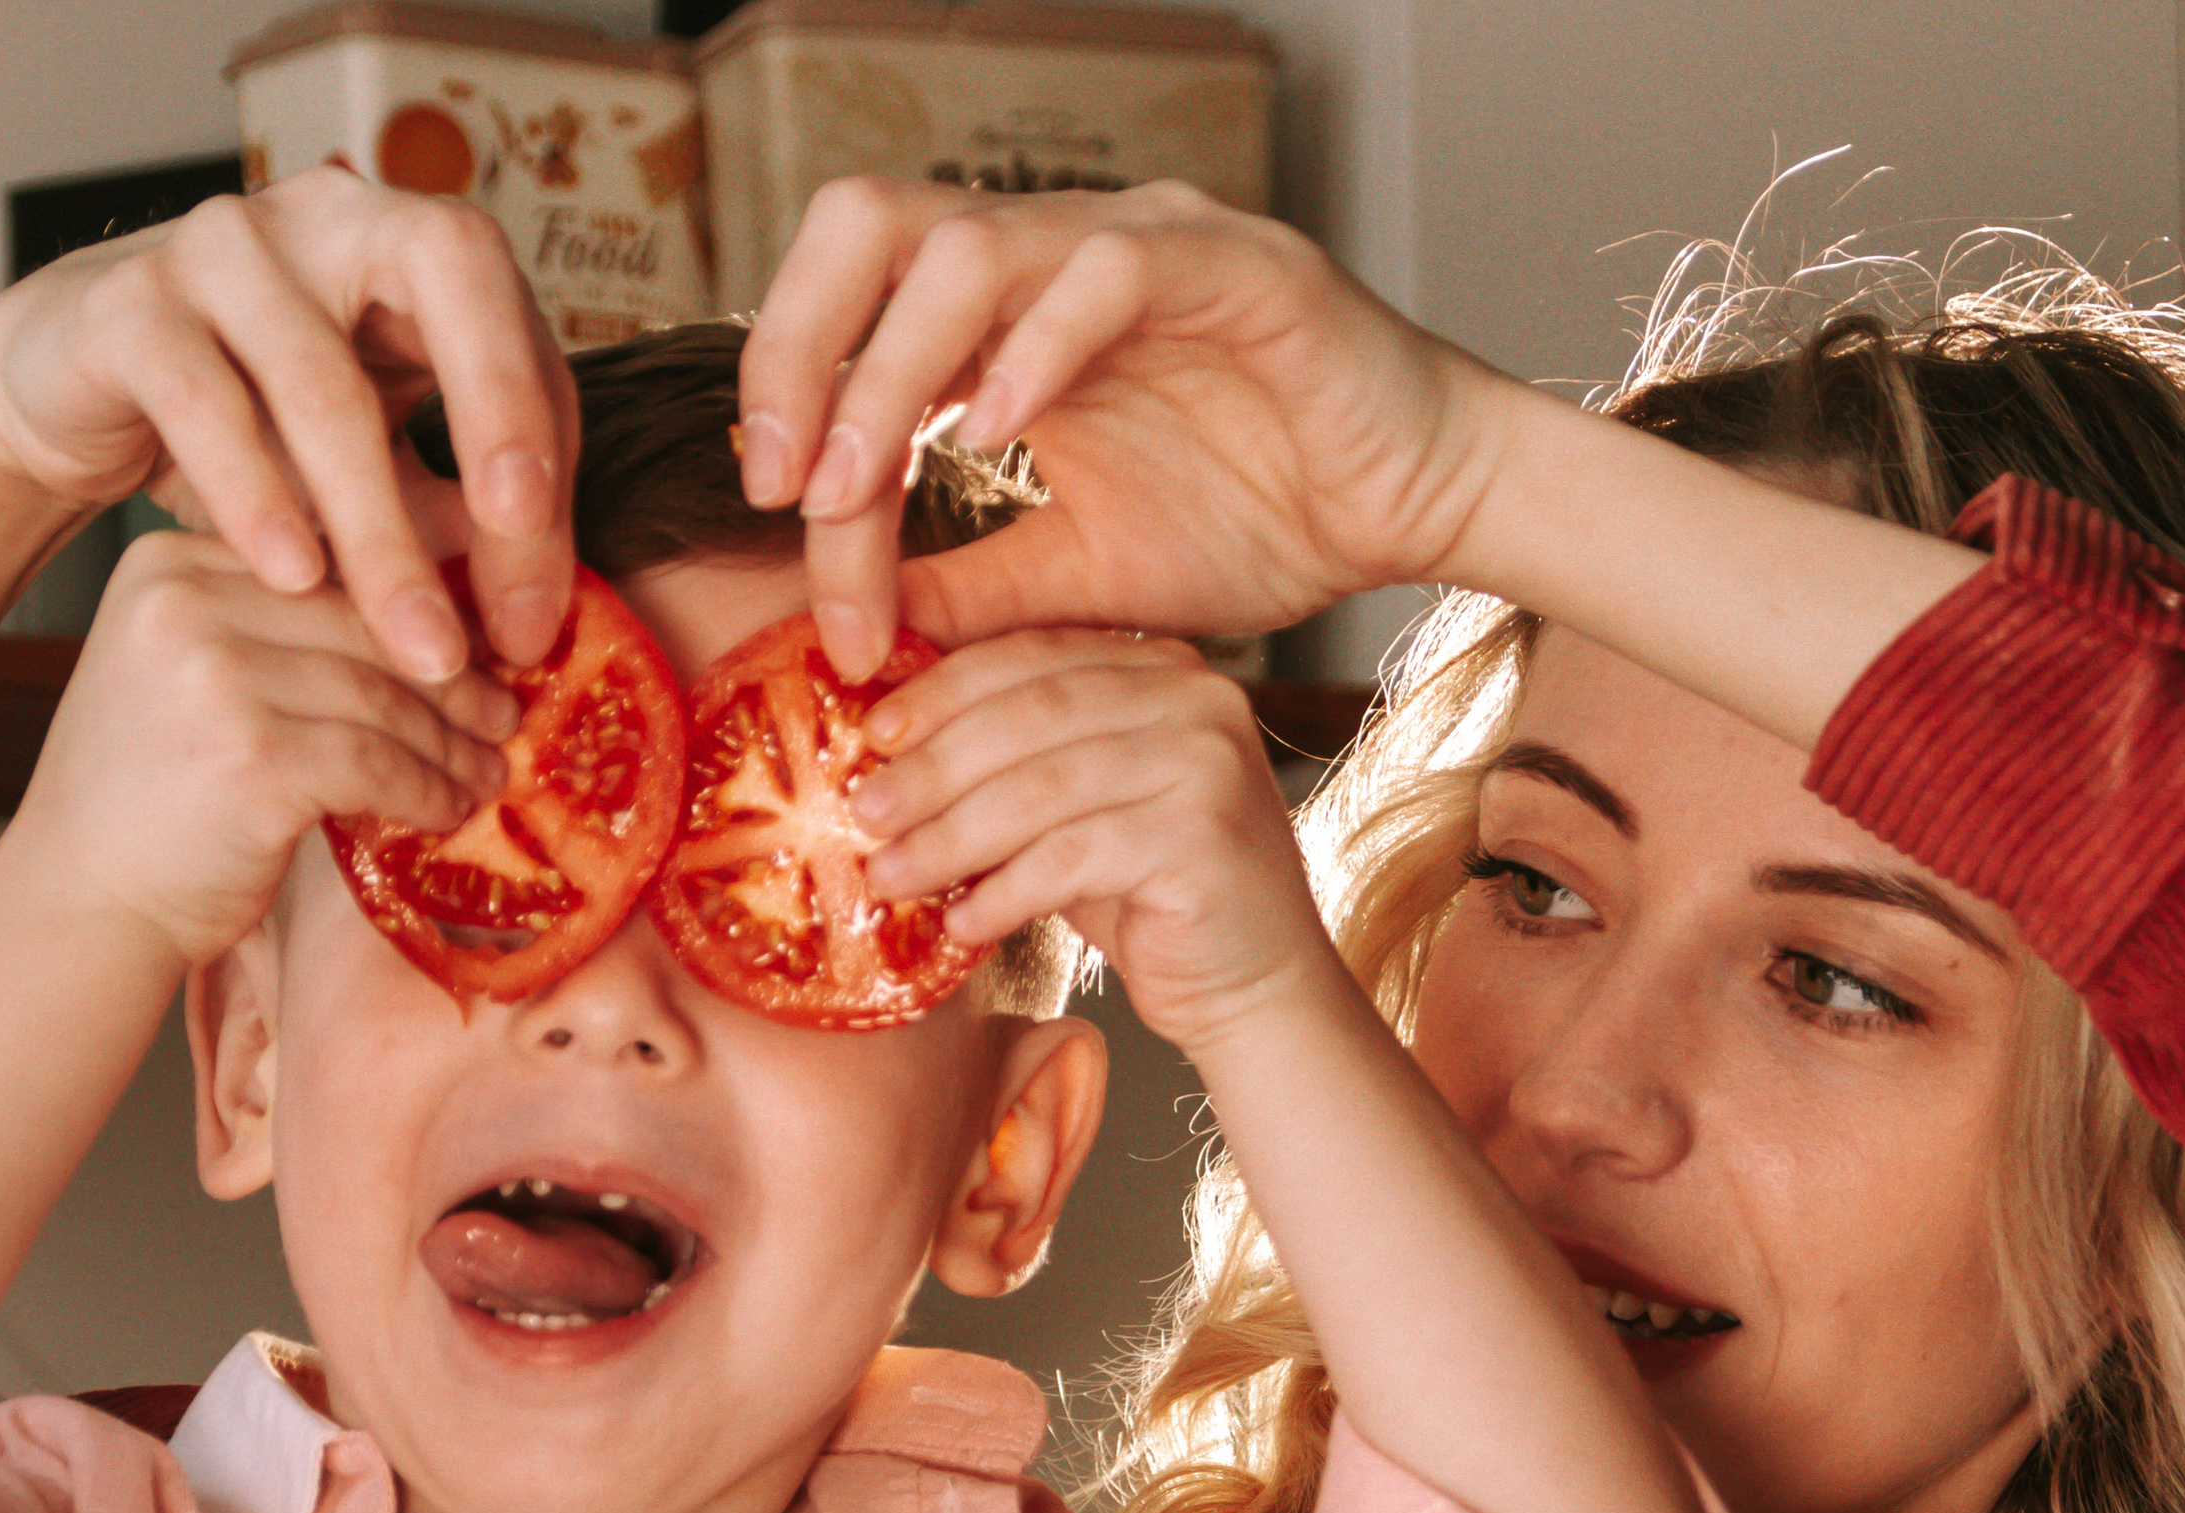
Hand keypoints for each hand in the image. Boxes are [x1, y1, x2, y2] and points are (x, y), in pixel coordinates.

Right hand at [0, 167, 576, 676]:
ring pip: (323, 376)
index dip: (548, 469)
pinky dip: (254, 492)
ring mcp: (223, 246)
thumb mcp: (380, 473)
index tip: (542, 613)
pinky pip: (203, 398)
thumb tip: (535, 624)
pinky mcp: (127, 304)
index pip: (523, 341)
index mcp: (418, 255)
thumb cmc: (254, 431)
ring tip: (415, 638)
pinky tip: (294, 576)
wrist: (71, 391)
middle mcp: (332, 219)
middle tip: (518, 538)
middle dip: (499, 410)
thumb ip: (458, 522)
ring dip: (376, 523)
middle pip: (449, 271)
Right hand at [7, 531, 514, 968]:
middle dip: (451, 678)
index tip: (475, 654)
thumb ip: (279, 633)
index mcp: (171, 563)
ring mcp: (215, 676)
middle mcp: (185, 602)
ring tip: (486, 773)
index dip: (419, 614)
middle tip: (502, 717)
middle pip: (367, 626)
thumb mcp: (195, 678)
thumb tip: (435, 623)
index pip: (332, 568)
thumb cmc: (156, 797)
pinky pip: (380, 763)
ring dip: (451, 744)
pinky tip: (447, 812)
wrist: (85, 900)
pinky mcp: (255, 756)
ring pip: (384, 698)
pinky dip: (427, 791)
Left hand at [738, 179, 1505, 677]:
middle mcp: (1059, 259)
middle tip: (779, 476)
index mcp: (1009, 322)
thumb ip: (973, 586)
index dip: (791, 406)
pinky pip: (1113, 271)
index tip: (771, 517)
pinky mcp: (1238, 268)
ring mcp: (1146, 247)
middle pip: (870, 223)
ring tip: (861, 478)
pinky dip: (1038, 345)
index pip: (854, 318)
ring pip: (969, 244)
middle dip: (799, 344)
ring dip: (892, 368)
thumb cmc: (1265, 525)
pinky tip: (998, 433)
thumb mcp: (1082, 577)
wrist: (1414, 512)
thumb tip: (860, 617)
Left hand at [851, 627, 1333, 1056]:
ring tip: (891, 878)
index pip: (1031, 656)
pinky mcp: (1205, 838)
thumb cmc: (1150, 903)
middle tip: (865, 813)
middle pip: (1029, 716)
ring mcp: (1208, 764)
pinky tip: (963, 924)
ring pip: (1041, 789)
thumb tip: (884, 748)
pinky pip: (1073, 857)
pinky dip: (1005, 892)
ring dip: (951, 838)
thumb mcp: (1073, 812)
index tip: (869, 735)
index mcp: (1162, 668)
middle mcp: (1197, 698)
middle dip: (933, 768)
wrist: (1254, 989)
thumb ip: (1011, 763)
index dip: (941, 691)